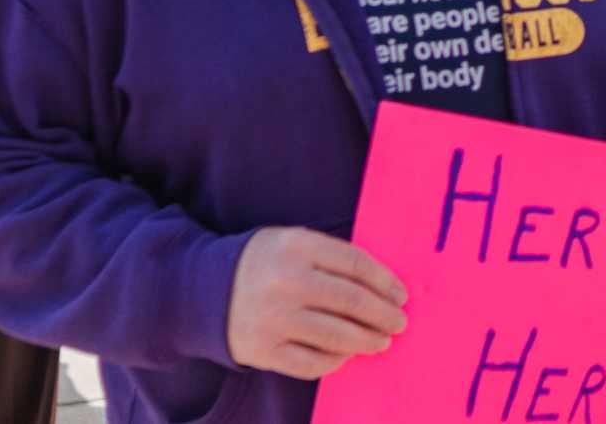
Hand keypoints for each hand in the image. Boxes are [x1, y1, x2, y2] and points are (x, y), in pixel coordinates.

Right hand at [225, 227, 407, 380]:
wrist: (204, 290)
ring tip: (382, 340)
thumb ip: (333, 257)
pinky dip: (336, 360)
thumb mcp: (294, 242)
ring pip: (337, 335)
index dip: (385, 282)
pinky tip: (347, 354)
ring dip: (367, 340)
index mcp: (297, 246)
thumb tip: (384, 287)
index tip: (401, 295)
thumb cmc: (266, 263)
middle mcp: (286, 281)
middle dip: (383, 315)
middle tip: (399, 322)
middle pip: (352, 301)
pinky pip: (312, 362)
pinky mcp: (264, 350)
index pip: (356, 264)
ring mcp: (274, 318)